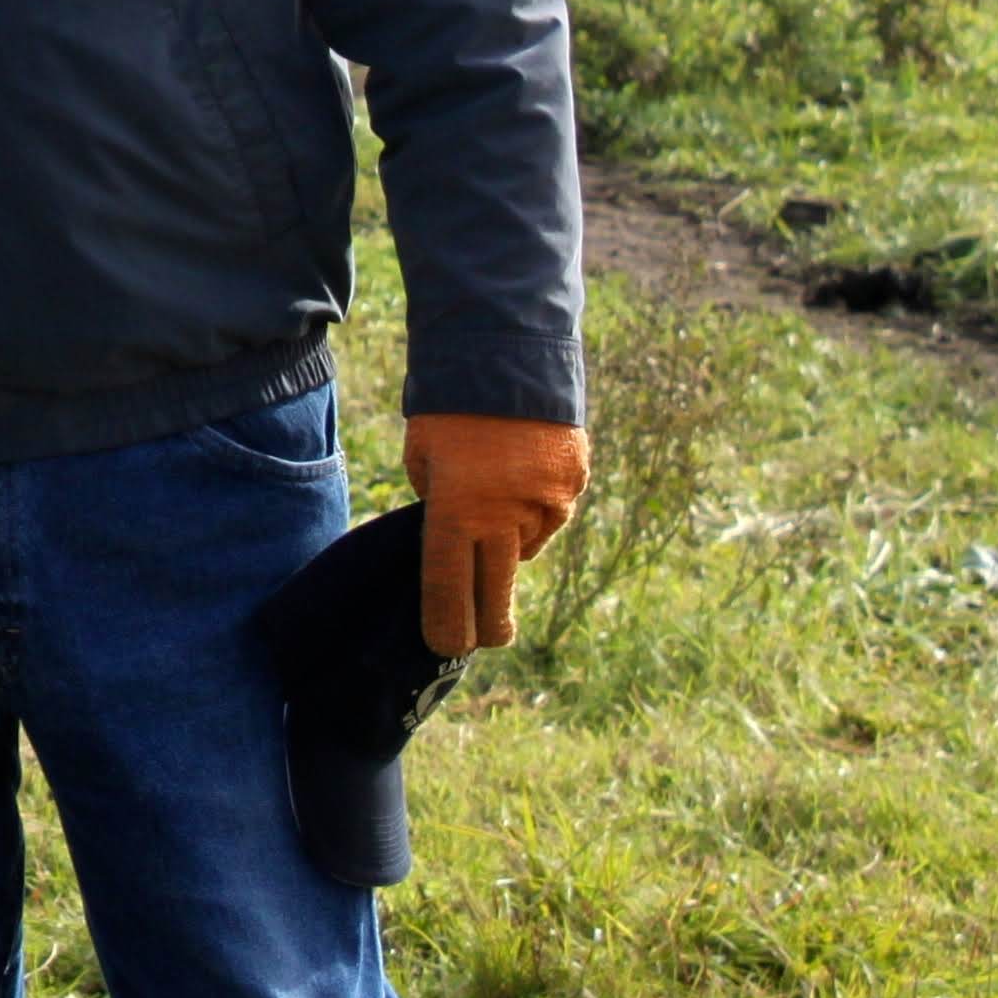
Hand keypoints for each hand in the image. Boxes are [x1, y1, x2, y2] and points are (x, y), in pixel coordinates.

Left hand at [402, 412, 589, 651]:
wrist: (507, 351)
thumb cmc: (447, 405)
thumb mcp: (423, 457)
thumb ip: (439, 504)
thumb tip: (462, 535)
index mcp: (456, 510)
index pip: (449, 585)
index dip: (446, 621)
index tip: (445, 646)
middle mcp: (505, 517)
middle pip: (498, 590)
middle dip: (490, 621)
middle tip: (488, 638)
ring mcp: (547, 504)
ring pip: (526, 545)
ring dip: (510, 542)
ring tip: (493, 502)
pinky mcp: (574, 484)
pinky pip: (550, 515)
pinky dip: (534, 510)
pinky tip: (520, 480)